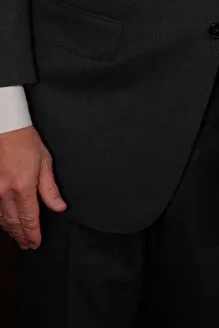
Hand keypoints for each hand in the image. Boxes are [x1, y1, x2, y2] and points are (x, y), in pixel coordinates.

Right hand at [0, 126, 65, 248]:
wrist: (5, 127)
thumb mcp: (44, 162)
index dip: (33, 234)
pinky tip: (5, 223)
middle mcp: (5, 193)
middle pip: (14, 222)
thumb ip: (50, 188)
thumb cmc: (25, 141)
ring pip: (1, 219)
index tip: (36, 243)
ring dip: (10, 230)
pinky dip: (0, 219)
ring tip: (18, 238)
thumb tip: (60, 207)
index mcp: (23, 187)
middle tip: (28, 245)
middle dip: (22, 236)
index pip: (29, 219)